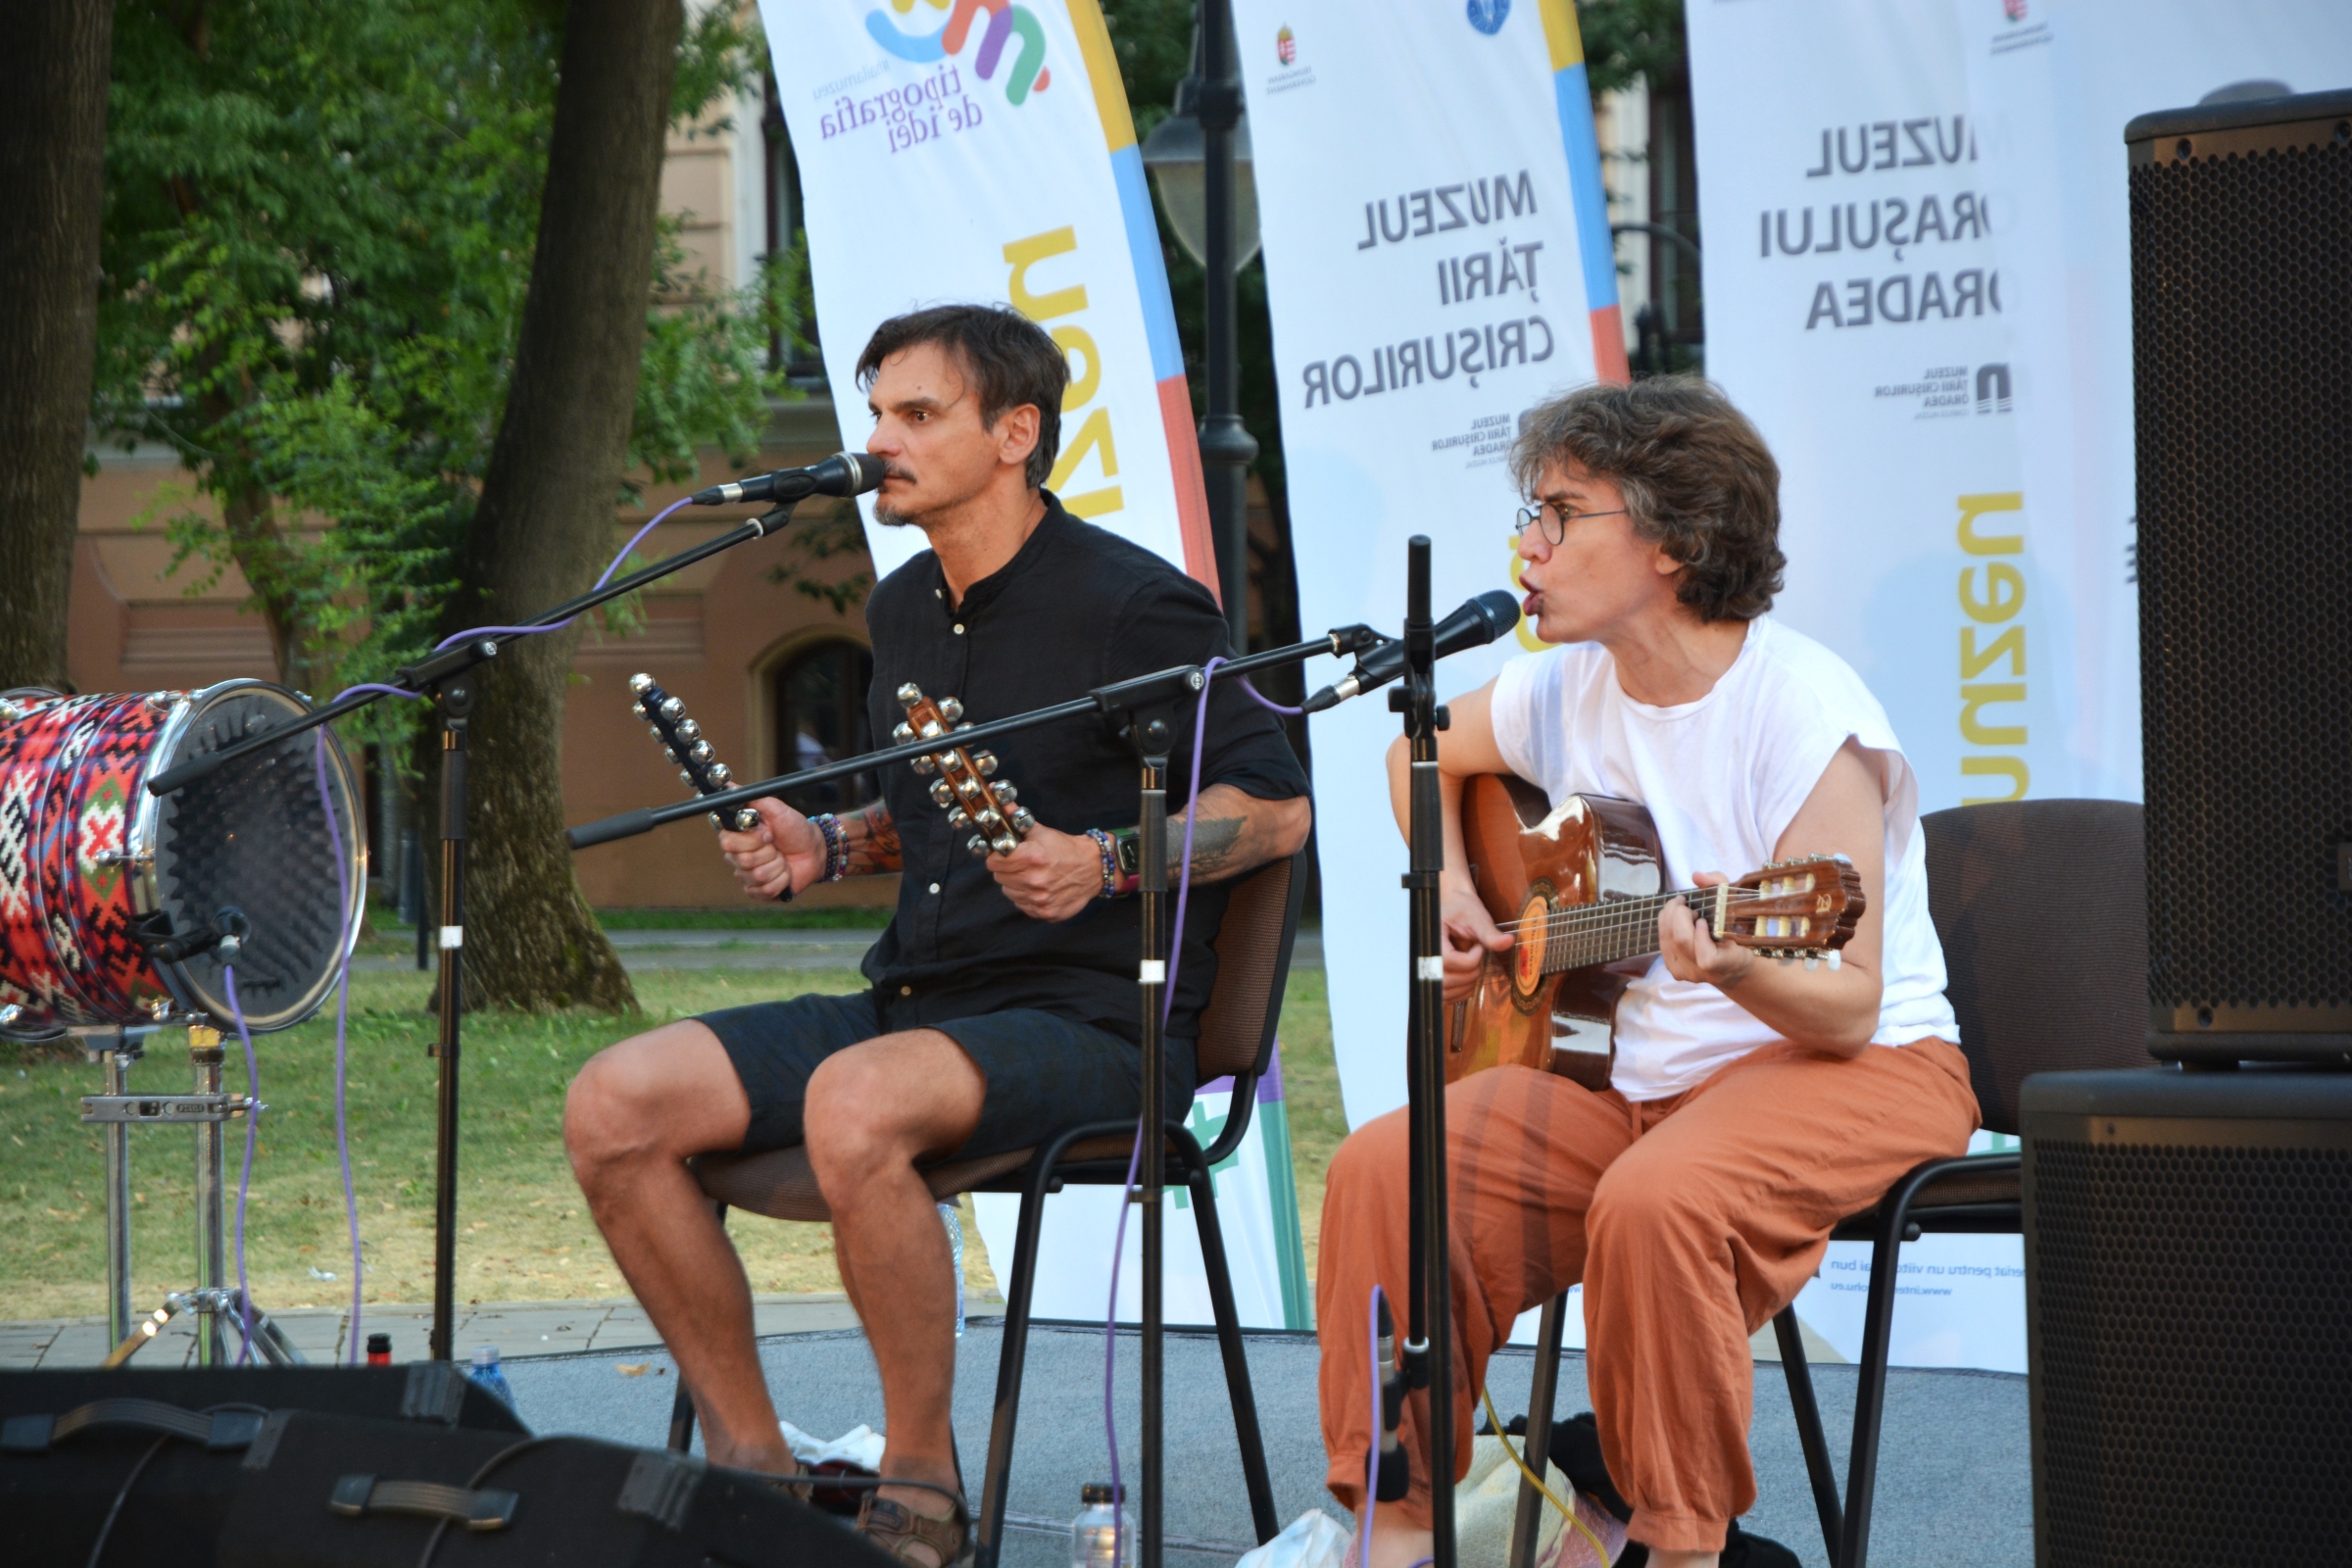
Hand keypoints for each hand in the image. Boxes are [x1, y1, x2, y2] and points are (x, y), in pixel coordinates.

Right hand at [719, 796, 823, 900]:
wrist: (815, 850)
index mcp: (736, 837)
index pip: (727, 842)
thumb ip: (752, 799)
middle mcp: (737, 858)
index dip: (751, 840)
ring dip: (778, 866)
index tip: (768, 833)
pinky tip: (786, 873)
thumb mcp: (776, 809)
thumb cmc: (794, 828)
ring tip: (783, 858)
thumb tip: (729, 786)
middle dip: (769, 852)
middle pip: (743, 861)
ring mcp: (747, 877)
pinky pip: (765, 891)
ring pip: (757, 876)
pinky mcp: (758, 892)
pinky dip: (782, 880)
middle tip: (777, 845)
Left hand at [985, 823, 1101, 920]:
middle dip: (1006, 870)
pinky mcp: (1046, 912)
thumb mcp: (1041, 831)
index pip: (993, 862)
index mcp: (1031, 857)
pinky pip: (1023, 905)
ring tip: (1031, 876)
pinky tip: (1039, 888)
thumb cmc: (1066, 848)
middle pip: (999, 878)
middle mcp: (1034, 880)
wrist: (1094, 867)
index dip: (996, 857)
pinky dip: (1027, 898)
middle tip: (1020, 864)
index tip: (1003, 855)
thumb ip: (1016, 818)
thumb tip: (996, 795)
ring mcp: (1040, 899)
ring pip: (1009, 893)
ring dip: (1016, 885)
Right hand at [1439, 879, 1512, 1002]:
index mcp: (1432, 937)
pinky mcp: (1434, 977)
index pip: (1447, 960)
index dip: (1469, 960)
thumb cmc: (1461, 908)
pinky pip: (1445, 995)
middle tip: (1479, 958)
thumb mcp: (1476, 916)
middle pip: (1445, 979)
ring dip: (1467, 984)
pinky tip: (1469, 976)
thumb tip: (1509, 942)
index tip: (1479, 947)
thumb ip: (1490, 932)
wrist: (1451, 906)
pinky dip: (1461, 991)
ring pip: (1445, 991)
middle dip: (1470, 974)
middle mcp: (1424, 955)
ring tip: (1474, 967)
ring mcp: (1427, 968)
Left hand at [1657, 872, 1755, 991]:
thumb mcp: (1734, 904)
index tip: (1703, 919)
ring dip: (1669, 917)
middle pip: (1680, 940)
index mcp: (1726, 962)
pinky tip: (1676, 920)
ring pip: (1668, 940)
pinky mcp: (1675, 971)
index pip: (1706, 958)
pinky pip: (1663, 944)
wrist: (1732, 966)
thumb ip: (1719, 885)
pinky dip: (1666, 926)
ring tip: (1680, 909)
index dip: (1700, 934)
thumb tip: (1697, 876)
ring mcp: (1687, 974)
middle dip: (1678, 913)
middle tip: (1684, 902)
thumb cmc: (1735, 931)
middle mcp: (1704, 972)